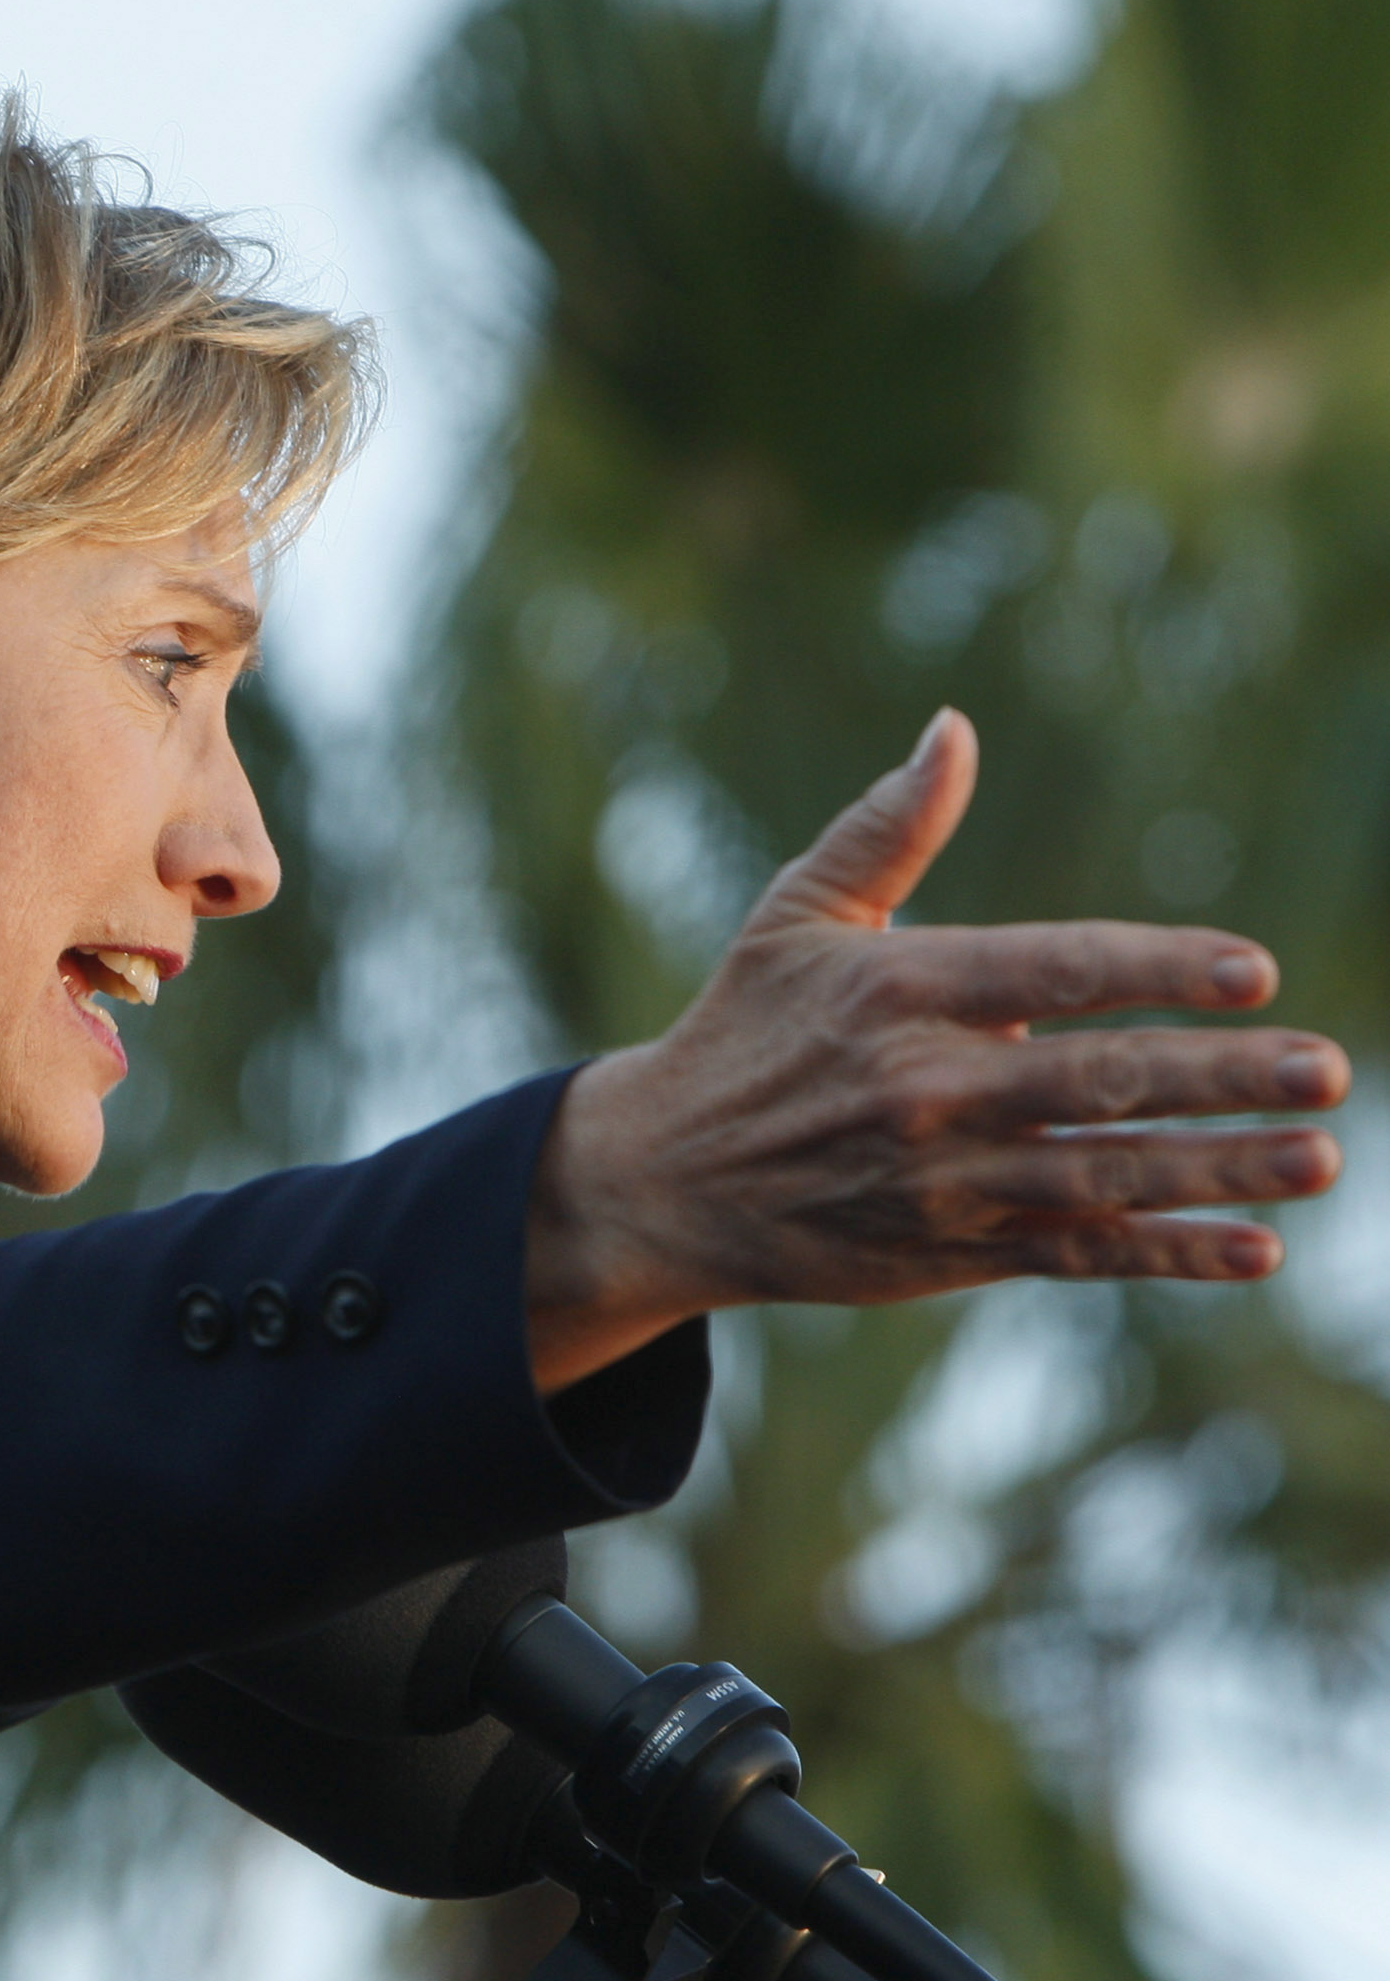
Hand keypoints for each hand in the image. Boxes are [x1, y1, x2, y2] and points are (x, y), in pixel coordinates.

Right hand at [526, 708, 1348, 1390]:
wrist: (658, 1182)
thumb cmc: (743, 1030)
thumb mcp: (795, 919)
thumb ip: (886, 829)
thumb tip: (953, 727)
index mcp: (892, 993)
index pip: (1047, 972)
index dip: (1154, 970)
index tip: (1254, 969)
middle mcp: (920, 1089)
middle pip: (1094, 1081)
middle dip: (1219, 1076)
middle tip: (1327, 1067)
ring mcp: (938, 1180)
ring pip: (1101, 1176)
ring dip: (1218, 1169)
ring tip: (1318, 1154)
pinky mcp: (945, 1252)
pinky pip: (1075, 1253)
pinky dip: (1165, 1250)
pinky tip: (1251, 1247)